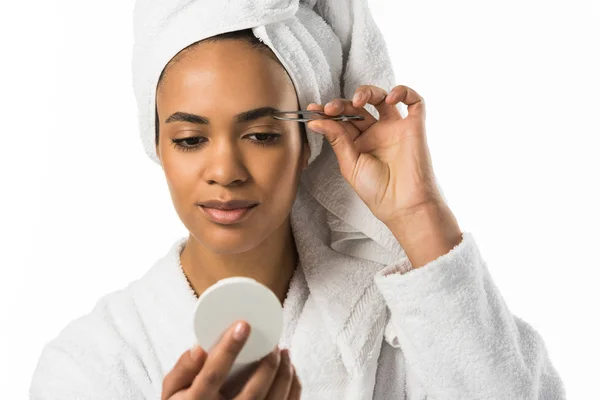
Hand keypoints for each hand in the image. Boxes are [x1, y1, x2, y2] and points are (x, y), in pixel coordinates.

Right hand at [161, 321, 300, 399]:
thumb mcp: (172, 390)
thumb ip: (182, 368)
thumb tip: (200, 346)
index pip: (212, 375)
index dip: (228, 349)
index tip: (243, 325)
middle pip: (252, 392)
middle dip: (268, 364)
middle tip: (274, 344)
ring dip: (284, 374)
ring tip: (284, 353)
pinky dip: (292, 388)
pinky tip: (290, 372)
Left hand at [306, 84, 443, 224]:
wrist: (403, 205)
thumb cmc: (377, 191)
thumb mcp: (349, 165)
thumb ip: (336, 140)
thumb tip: (315, 121)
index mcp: (359, 143)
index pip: (341, 120)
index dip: (327, 113)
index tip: (313, 109)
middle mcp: (376, 133)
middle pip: (358, 107)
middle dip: (342, 104)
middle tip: (330, 109)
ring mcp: (395, 128)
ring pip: (382, 98)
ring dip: (367, 92)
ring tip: (357, 101)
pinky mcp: (414, 126)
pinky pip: (414, 101)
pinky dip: (403, 92)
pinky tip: (390, 98)